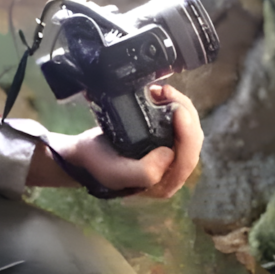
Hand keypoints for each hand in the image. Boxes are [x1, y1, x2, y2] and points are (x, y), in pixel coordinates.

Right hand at [37, 84, 202, 197]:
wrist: (82, 154)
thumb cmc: (98, 164)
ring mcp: (167, 154)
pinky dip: (172, 106)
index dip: (187, 134)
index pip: (187, 158)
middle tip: (167, 92)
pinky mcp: (160, 139)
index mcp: (164, 182)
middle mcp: (171, 170)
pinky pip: (176, 123)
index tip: (177, 109)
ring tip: (163, 90)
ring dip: (179, 107)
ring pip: (187, 130)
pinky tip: (160, 95)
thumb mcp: (116, 172)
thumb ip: (145, 171)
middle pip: (192, 142)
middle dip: (186, 114)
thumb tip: (170, 153)